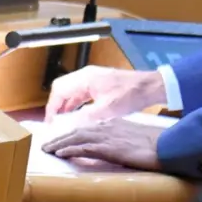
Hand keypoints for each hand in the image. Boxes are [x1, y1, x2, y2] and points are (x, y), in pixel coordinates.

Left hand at [42, 118, 162, 170]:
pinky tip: (61, 153)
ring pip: (77, 137)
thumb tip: (110, 145)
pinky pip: (84, 147)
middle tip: (47, 145)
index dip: (71, 133)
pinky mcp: (109, 147)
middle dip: (61, 137)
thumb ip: (119, 138)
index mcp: (113, 123)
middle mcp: (108, 127)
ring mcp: (108, 136)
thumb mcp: (133, 137)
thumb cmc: (153, 143)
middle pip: (78, 131)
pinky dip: (71, 149)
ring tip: (48, 149)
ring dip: (60, 143)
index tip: (61, 139)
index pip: (87, 127)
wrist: (165, 145)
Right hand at [45, 65, 166, 122]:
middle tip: (55, 123)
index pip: (59, 90)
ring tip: (63, 122)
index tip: (51, 123)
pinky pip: (81, 93)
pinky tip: (78, 116)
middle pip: (62, 89)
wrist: (150, 87)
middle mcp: (87, 75)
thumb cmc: (130, 95)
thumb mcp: (106, 110)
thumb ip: (84, 117)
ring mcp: (93, 78)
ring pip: (72, 91)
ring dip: (66, 105)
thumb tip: (66, 126)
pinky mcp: (100, 83)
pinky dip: (76, 103)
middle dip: (56, 105)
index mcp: (85, 78)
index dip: (52, 107)